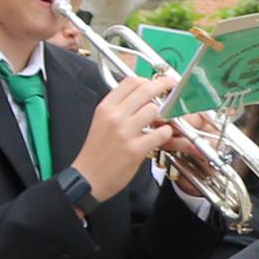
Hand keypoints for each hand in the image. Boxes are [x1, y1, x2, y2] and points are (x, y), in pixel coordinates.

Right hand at [74, 69, 182, 201]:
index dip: (148, 79)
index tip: (157, 81)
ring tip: (161, 121)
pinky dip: (165, 133)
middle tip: (171, 86)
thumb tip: (140, 95)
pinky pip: (160, 133)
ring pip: (154, 110)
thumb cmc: (96, 152)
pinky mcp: (135, 150)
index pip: (130, 82)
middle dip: (163, 85)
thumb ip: (118, 107)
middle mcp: (114, 117)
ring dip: (162, 114)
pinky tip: (161, 136)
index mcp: (105, 108)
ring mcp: (125, 133)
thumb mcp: (100, 122)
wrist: (87, 178)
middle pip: (145, 90)